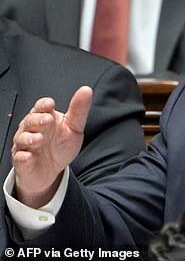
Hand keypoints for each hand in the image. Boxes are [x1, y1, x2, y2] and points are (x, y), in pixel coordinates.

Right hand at [11, 86, 92, 207]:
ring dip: (29, 138)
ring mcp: (25, 146)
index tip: (50, 104)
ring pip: (22, 139)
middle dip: (37, 120)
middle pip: (30, 121)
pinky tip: (29, 156)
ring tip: (39, 139)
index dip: (43, 105)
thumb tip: (86, 91)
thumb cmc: (60, 146)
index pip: (41, 107)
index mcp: (45, 118)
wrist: (52, 171)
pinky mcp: (22, 162)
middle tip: (47, 120)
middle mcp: (32, 130)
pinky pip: (20, 158)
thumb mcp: (74, 127)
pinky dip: (23, 157)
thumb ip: (79, 110)